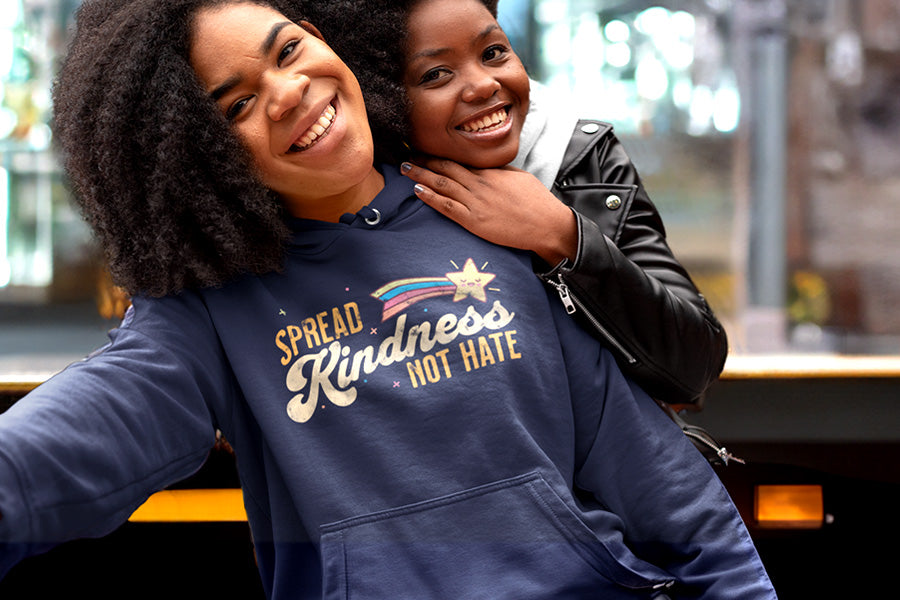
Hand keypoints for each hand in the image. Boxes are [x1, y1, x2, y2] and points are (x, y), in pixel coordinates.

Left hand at [401, 158, 576, 265]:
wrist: (546, 224)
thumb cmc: (537, 202)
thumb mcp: (519, 178)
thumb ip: (499, 172)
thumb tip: (486, 166)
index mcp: (491, 173)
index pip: (460, 159)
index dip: (440, 154)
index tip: (426, 149)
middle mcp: (480, 184)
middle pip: (446, 168)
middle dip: (425, 160)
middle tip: (407, 154)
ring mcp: (476, 203)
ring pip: (443, 184)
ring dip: (421, 176)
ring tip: (405, 169)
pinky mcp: (475, 222)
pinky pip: (447, 207)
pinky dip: (431, 198)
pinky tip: (418, 191)